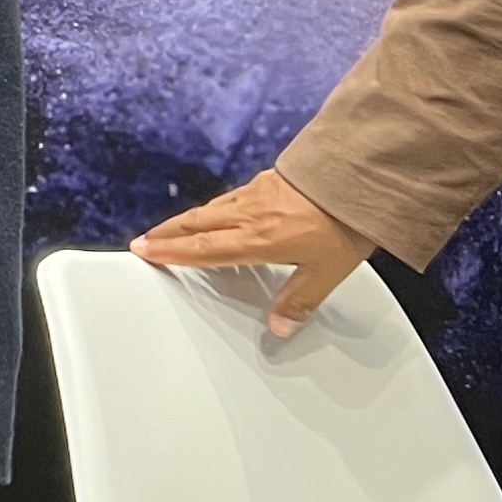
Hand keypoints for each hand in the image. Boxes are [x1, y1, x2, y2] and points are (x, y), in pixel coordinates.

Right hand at [133, 167, 376, 336]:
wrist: (358, 174)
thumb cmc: (344, 221)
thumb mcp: (328, 272)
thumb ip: (299, 300)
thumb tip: (280, 327)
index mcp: (258, 240)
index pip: (203, 249)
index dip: (170, 252)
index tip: (144, 252)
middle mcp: (249, 215)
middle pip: (195, 224)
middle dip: (165, 234)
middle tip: (143, 240)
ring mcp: (256, 194)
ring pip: (209, 208)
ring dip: (184, 220)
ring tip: (170, 228)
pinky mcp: (267, 181)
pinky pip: (227, 197)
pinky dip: (211, 207)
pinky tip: (215, 209)